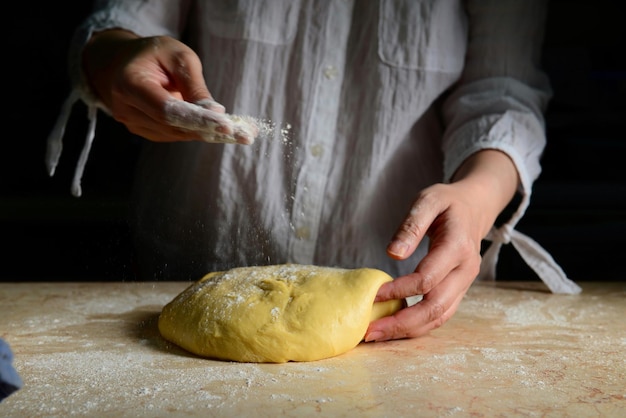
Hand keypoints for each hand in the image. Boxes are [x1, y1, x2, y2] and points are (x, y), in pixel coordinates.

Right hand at [83, 30, 256, 143]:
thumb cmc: (156, 54)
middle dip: (211, 130)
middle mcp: (127, 109)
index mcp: (130, 84)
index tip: (226, 125)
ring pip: (179, 135)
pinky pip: (178, 135)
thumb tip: (216, 112)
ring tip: (243, 133)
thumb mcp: (179, 56)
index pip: (166, 109)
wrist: (128, 63)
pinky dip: (202, 133)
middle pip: (175, 127)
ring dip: (211, 135)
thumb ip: (195, 85)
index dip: (197, 119)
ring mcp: (135, 124)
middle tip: (245, 134)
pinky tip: (223, 131)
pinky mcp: (147, 132)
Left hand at [365, 150, 518, 340]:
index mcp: (458, 247)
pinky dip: (417, 326)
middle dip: (401, 323)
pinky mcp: (458, 291)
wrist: (475, 208)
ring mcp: (464, 284)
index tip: (373, 295)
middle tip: (369, 331)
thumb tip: (392, 253)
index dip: (400, 290)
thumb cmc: (448, 202)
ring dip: (407, 331)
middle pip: (435, 308)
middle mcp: (465, 271)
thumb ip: (411, 225)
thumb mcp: (428, 200)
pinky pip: (440, 315)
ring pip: (439, 317)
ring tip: (376, 335)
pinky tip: (393, 328)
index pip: (428, 278)